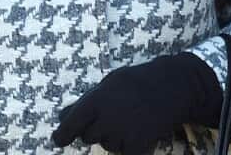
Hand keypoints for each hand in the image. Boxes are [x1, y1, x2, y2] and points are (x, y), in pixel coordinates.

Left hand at [51, 53, 222, 153]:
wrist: (172, 87)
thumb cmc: (137, 82)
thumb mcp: (107, 84)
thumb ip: (85, 102)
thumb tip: (61, 116)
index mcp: (95, 101)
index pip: (71, 124)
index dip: (62, 134)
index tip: (58, 140)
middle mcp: (105, 120)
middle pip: (89, 137)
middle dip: (98, 129)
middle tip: (116, 114)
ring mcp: (122, 135)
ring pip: (109, 146)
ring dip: (117, 137)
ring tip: (132, 118)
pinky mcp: (138, 147)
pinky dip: (132, 148)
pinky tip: (140, 134)